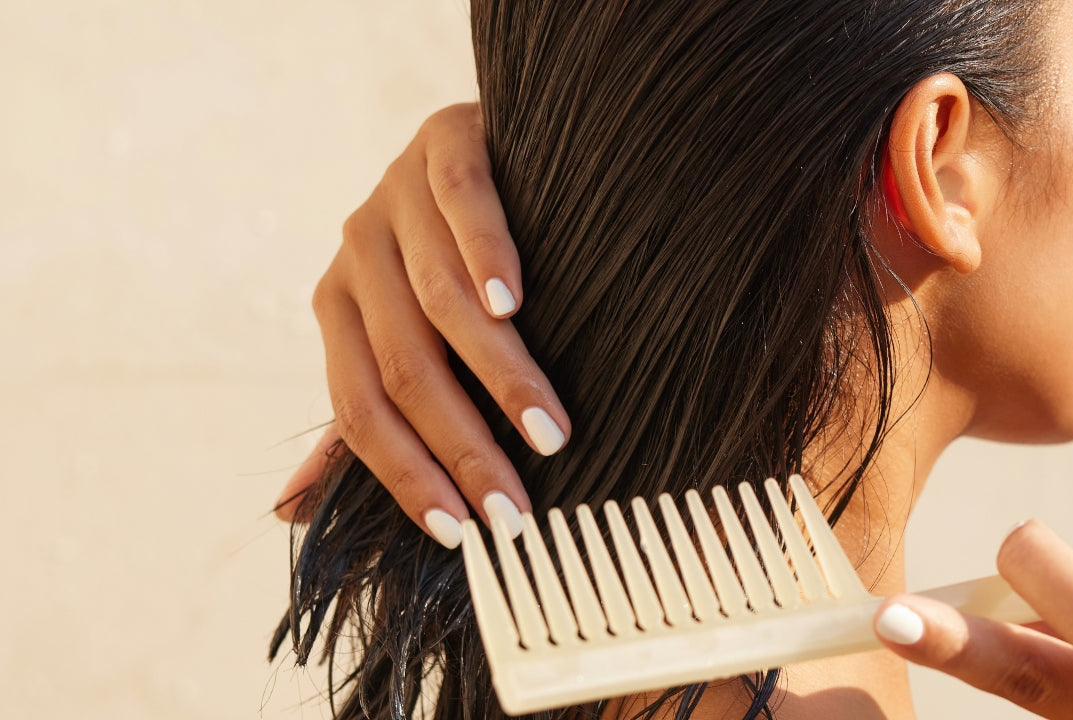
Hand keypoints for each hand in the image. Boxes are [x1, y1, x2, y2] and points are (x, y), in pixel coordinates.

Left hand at [274, 104, 567, 546]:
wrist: (490, 142)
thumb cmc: (455, 263)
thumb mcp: (402, 339)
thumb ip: (358, 422)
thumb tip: (287, 512)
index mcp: (337, 308)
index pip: (360, 409)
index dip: (406, 475)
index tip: (462, 533)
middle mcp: (356, 254)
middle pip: (405, 368)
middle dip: (463, 448)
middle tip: (515, 507)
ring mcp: (396, 197)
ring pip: (441, 301)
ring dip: (498, 375)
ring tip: (547, 431)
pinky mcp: (443, 143)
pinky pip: (461, 204)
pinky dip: (485, 255)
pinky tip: (512, 303)